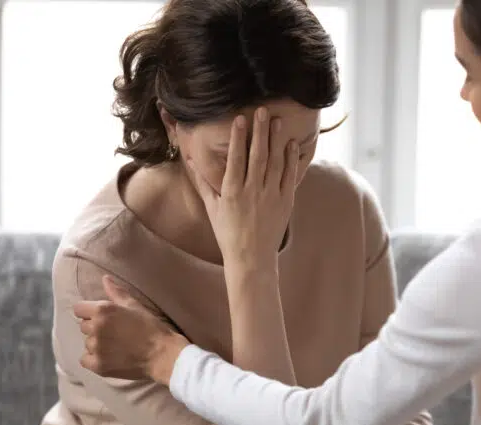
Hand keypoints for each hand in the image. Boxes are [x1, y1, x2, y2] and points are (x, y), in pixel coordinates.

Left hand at [74, 275, 189, 384]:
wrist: (162, 354)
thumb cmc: (151, 327)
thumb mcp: (135, 306)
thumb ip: (116, 292)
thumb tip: (104, 278)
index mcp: (103, 310)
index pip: (78, 309)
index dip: (89, 312)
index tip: (102, 317)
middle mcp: (95, 328)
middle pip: (83, 326)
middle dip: (95, 327)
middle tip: (114, 332)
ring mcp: (96, 348)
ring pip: (87, 343)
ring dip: (97, 343)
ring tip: (116, 346)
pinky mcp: (98, 365)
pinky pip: (85, 359)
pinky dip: (94, 358)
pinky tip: (109, 357)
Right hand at [188, 107, 300, 267]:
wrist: (251, 258)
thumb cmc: (228, 234)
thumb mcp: (212, 208)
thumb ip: (203, 182)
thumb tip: (189, 160)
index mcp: (232, 192)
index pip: (236, 158)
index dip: (238, 137)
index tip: (240, 118)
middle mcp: (252, 192)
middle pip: (257, 155)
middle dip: (260, 131)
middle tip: (262, 110)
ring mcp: (270, 196)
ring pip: (274, 162)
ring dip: (276, 140)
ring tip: (276, 121)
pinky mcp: (285, 202)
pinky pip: (289, 176)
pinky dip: (290, 159)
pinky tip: (290, 144)